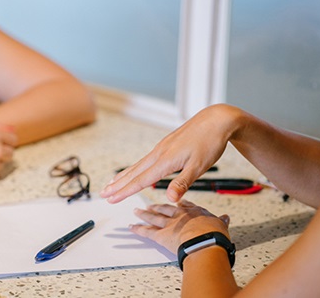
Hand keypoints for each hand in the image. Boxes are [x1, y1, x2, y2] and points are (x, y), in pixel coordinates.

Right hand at [100, 104, 241, 202]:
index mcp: (166, 160)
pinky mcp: (166, 145)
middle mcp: (159, 153)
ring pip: (138, 165)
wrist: (216, 120)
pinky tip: (135, 170)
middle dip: (118, 185)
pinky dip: (135, 168)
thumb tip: (169, 199)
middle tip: (102, 193)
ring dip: (124, 176)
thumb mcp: (199, 166)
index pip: (141, 180)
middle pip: (134, 172)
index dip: (125, 191)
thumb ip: (182, 183)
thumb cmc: (210, 142)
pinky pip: (145, 160)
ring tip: (111, 183)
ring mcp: (162, 148)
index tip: (111, 199)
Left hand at [130, 200, 229, 254]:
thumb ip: (221, 221)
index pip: (184, 205)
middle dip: (157, 207)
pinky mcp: (161, 235)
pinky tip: (131, 227)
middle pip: (165, 209)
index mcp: (194, 212)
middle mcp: (179, 215)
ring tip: (137, 212)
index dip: (179, 203)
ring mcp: (169, 224)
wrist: (205, 242)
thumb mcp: (221, 225)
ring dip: (144, 215)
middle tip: (150, 205)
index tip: (175, 201)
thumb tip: (226, 218)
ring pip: (153, 217)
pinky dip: (138, 229)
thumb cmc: (214, 235)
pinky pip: (146, 232)